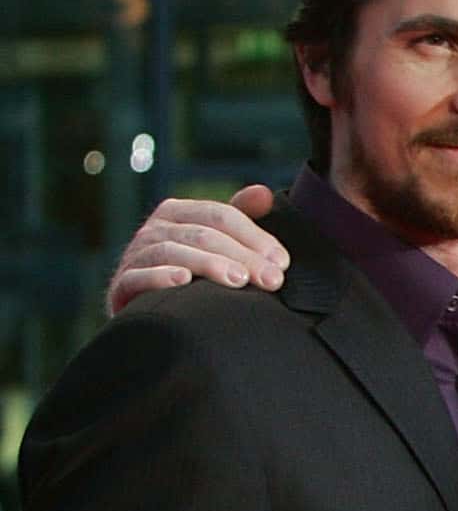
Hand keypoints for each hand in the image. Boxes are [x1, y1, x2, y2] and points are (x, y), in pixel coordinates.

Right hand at [108, 184, 284, 312]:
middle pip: (203, 235)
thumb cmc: (191, 273)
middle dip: (242, 256)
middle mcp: (154, 229)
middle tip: (272, 280)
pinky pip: (137, 276)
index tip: (283, 262)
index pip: (221, 215)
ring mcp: (135, 255)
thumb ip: (239, 218)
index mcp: (178, 213)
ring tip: (239, 280)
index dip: (254, 236)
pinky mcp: (121, 285)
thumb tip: (265, 193)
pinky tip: (184, 281)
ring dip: (208, 264)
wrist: (150, 316)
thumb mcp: (214, 242)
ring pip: (173, 251)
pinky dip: (159, 276)